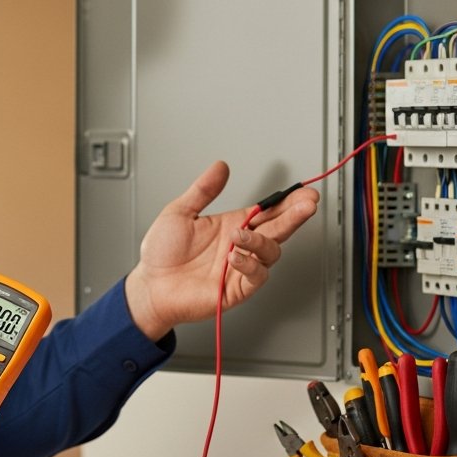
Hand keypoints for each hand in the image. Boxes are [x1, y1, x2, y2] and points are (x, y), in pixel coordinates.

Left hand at [124, 161, 318, 340]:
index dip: (287, 202)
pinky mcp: (236, 289)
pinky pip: (255, 276)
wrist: (151, 286)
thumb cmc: (163, 254)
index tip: (303, 193)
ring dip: (260, 241)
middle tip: (306, 204)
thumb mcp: (180, 212)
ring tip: (240, 234)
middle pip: (278, 228)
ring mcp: (240, 267)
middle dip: (294, 215)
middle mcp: (241, 245)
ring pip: (270, 252)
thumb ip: (203, 190)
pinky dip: (248, 265)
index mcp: (233, 225)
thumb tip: (219, 167)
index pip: (267, 211)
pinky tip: (234, 257)